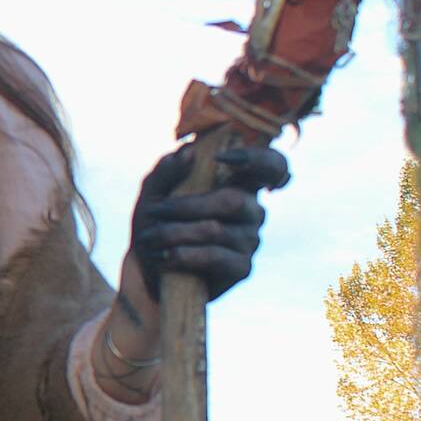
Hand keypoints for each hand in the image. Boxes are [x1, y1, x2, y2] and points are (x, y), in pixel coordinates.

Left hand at [130, 142, 289, 301]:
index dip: (258, 158)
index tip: (220, 158)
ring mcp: (250, 239)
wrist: (147, 266)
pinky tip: (164, 259)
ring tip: (150, 239)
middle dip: (186, 206)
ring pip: (214, 230)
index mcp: (238, 183)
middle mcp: (252, 210)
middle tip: (153, 211)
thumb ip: (167, 169)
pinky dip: (182, 255)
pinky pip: (215, 257)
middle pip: (234, 201)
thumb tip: (189, 152)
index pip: (272, 165)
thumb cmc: (157, 222)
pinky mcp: (242, 268)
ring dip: (173, 234)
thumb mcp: (154, 191)